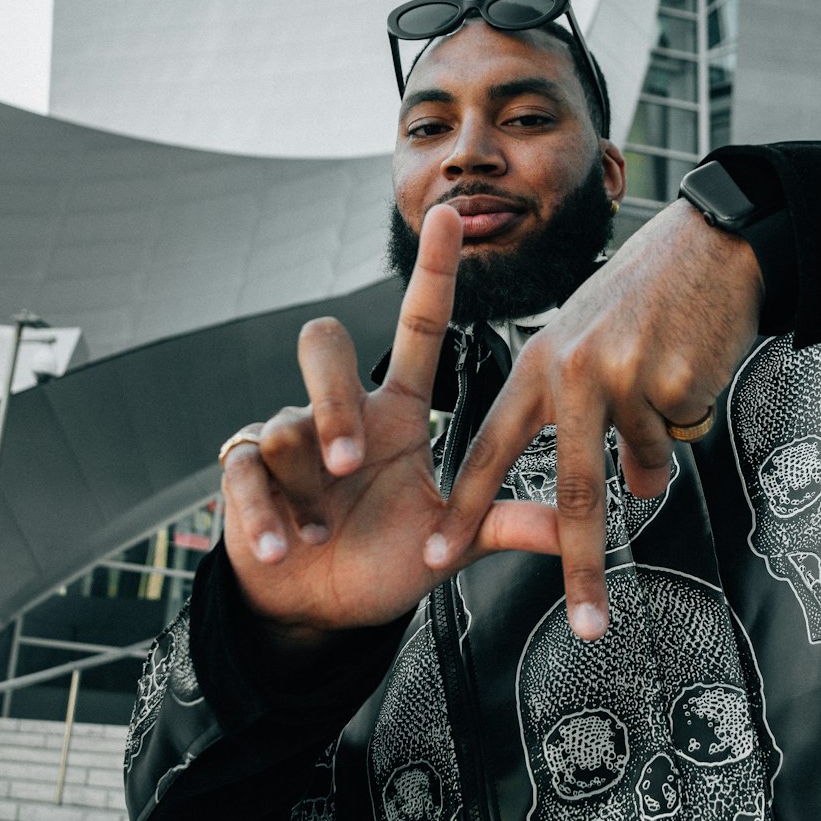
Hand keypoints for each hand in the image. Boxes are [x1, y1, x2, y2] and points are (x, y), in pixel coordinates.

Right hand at [220, 204, 558, 648]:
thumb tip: (574, 527)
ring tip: (320, 534)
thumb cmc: (383, 558)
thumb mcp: (446, 544)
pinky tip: (280, 546)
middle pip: (324, 344)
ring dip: (307, 489)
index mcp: (397, 413)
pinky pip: (246, 470)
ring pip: (287, 423)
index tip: (451, 216)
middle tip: (349, 464)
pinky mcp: (246, 470)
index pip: (417, 326)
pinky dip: (264, 515)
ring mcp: (289, 437)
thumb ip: (503, 525)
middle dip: (332, 402)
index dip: (434, 273)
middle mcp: (343, 412)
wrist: (317, 604)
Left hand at [429, 200, 762, 640]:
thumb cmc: (646, 290)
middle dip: (582, 564)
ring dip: (659, 449)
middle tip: (585, 621)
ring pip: (643, 461)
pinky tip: (690, 368)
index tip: (439, 554)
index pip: (490, 447)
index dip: (465, 506)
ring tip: (669, 383)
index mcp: (539, 364)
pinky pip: (681, 437)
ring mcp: (623, 379)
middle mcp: (572, 373)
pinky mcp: (672, 384)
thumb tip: (633, 488)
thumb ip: (589, 413)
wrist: (711, 243)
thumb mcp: (590, 337)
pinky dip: (689, 418)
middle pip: (574, 489)